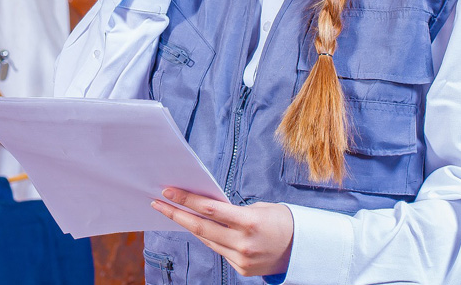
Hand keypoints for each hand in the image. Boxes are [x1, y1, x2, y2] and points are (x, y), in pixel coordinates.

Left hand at [151, 188, 293, 277]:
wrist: (303, 250)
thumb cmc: (282, 222)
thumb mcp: (260, 208)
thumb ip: (233, 211)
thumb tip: (207, 208)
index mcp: (249, 222)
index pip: (209, 209)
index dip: (186, 199)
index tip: (168, 191)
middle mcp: (243, 243)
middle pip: (200, 227)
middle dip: (176, 214)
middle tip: (158, 202)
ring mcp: (241, 259)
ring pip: (206, 240)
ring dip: (189, 225)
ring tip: (173, 212)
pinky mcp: (241, 269)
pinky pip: (218, 250)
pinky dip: (209, 238)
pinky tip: (198, 227)